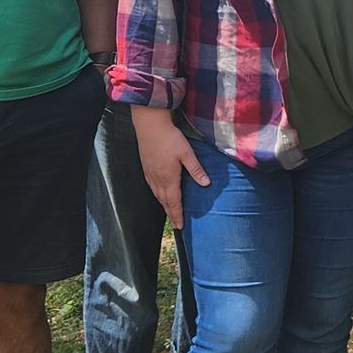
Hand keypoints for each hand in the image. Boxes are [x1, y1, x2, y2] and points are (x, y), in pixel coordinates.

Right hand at [132, 107, 211, 229]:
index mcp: (169, 178)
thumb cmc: (169, 138)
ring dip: (164, 205)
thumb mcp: (186, 153)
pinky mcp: (146, 167)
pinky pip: (152, 187)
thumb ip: (196, 169)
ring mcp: (150, 174)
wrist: (150, 125)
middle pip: (164, 202)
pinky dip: (157, 195)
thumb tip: (206, 184)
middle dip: (171, 213)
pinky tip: (159, 193)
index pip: (174, 202)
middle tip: (176, 224)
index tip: (180, 226)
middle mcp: (157, 179)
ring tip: (169, 212)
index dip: (177, 215)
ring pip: (157, 195)